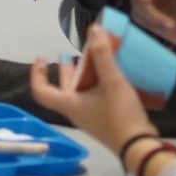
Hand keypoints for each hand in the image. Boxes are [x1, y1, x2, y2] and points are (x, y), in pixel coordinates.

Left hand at [30, 25, 156, 153]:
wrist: (138, 146)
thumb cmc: (119, 114)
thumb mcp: (111, 81)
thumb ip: (103, 55)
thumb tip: (93, 29)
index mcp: (69, 103)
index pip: (41, 91)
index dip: (37, 74)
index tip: (41, 58)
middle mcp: (76, 110)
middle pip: (63, 89)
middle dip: (66, 70)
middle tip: (69, 54)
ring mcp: (91, 116)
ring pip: (80, 92)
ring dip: (83, 75)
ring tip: (92, 60)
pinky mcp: (105, 119)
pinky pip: (95, 98)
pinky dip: (98, 83)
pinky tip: (112, 74)